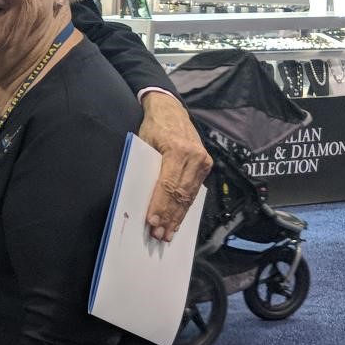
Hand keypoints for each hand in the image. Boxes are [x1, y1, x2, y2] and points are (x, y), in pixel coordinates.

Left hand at [138, 93, 210, 242]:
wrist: (172, 110)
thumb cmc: (154, 126)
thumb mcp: (144, 142)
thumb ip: (145, 166)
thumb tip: (138, 196)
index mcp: (178, 150)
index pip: (168, 185)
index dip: (160, 206)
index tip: (152, 222)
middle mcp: (195, 157)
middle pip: (180, 194)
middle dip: (168, 217)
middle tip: (158, 235)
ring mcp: (203, 162)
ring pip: (189, 196)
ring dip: (177, 217)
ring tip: (167, 234)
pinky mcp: (206, 165)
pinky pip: (194, 191)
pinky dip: (185, 208)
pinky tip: (177, 221)